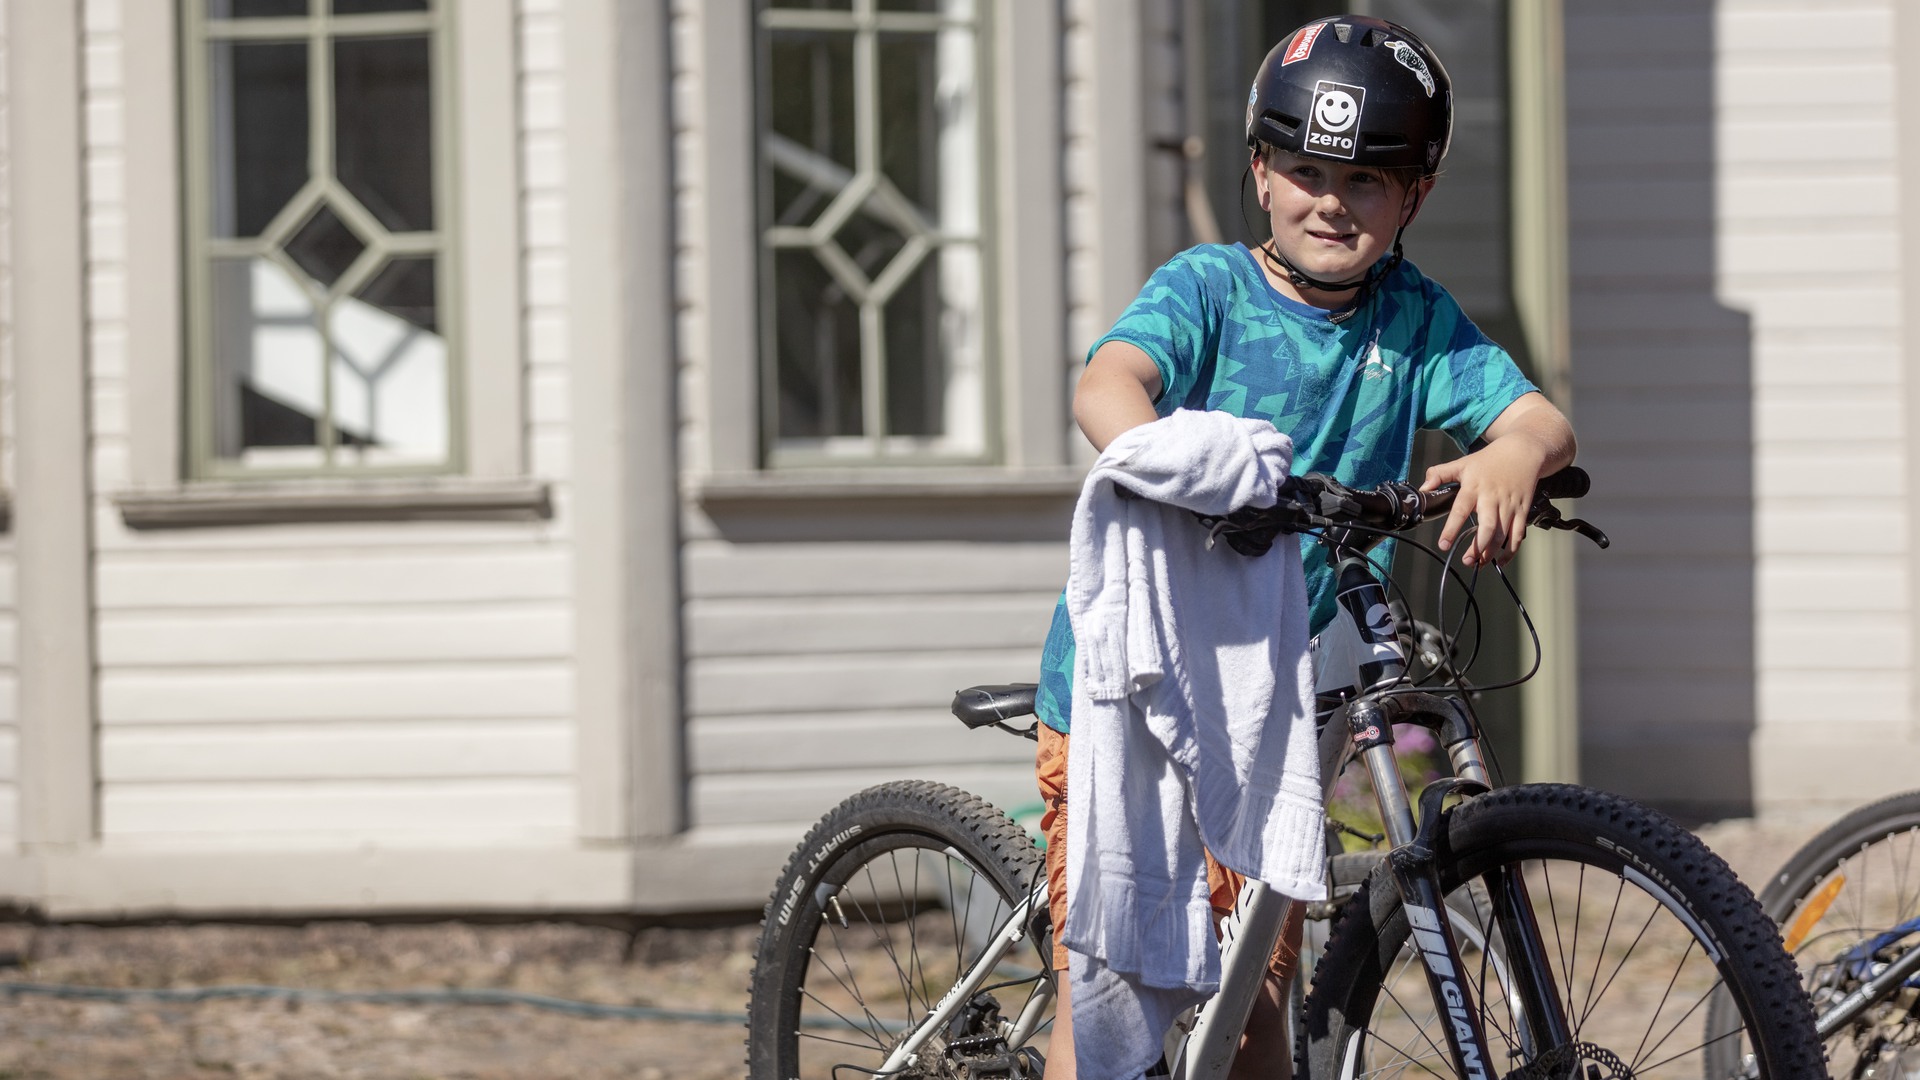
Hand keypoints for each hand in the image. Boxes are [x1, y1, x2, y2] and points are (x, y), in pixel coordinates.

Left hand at [1419, 439, 1545, 567]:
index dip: (1451, 529)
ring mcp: (1509, 505)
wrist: (1523, 451)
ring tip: (1478, 563)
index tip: (1443, 544)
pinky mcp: (1522, 510)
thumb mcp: (1462, 463)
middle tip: (1466, 560)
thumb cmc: (1489, 460)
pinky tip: (1501, 560)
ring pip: (1503, 534)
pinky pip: (1518, 534)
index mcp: (1475, 487)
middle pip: (1488, 527)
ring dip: (1491, 552)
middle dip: (1478, 547)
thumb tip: (1423, 489)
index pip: (1460, 510)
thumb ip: (1439, 474)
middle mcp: (1492, 498)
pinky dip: (1511, 550)